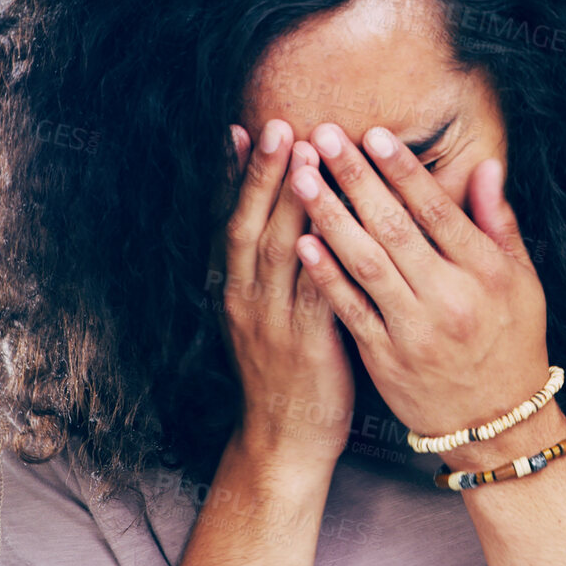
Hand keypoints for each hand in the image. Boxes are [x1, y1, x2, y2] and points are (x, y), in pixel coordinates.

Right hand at [213, 120, 354, 466]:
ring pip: (280, 252)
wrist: (282, 440)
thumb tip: (290, 211)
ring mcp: (273, 323)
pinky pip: (314, 294)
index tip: (247, 128)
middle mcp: (248, 298)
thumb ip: (277, 264)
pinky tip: (331, 231)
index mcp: (237, 288)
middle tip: (281, 124)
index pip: (234, 219)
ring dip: (294, 202)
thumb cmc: (287, 369)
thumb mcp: (268, 312)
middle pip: (253, 224)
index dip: (239, 174)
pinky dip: (320, 259)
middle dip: (267, 173)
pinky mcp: (306, 347)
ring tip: (310, 157)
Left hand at [288, 122, 550, 441]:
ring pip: (366, 264)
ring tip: (301, 179)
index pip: (439, 210)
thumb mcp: (522, 281)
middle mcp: (450, 298)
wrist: (497, 422)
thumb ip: (500, 223)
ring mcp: (414, 330)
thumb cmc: (511, 341)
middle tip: (325, 138)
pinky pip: (351, 309)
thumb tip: (487, 166)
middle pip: (395, 229)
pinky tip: (301, 242)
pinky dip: (326, 276)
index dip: (403, 170)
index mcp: (486, 273)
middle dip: (356, 180)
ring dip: (330, 218)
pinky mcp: (385, 358)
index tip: (373, 134)